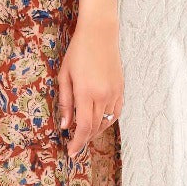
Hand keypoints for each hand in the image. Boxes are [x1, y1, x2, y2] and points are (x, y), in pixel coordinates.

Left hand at [56, 10, 122, 159]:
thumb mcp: (65, 76)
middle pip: (95, 128)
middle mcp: (103, 96)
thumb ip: (65, 102)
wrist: (100, 33)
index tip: (71, 152)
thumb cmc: (78, 52)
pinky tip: (98, 121)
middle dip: (84, 139)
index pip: (83, 127)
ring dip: (95, 131)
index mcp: (86, 93)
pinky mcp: (121, 89)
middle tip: (75, 145)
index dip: (77, 143)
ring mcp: (115, 93)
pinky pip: (116, 113)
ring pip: (107, 122)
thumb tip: (65, 125)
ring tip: (84, 134)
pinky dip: (107, 121)